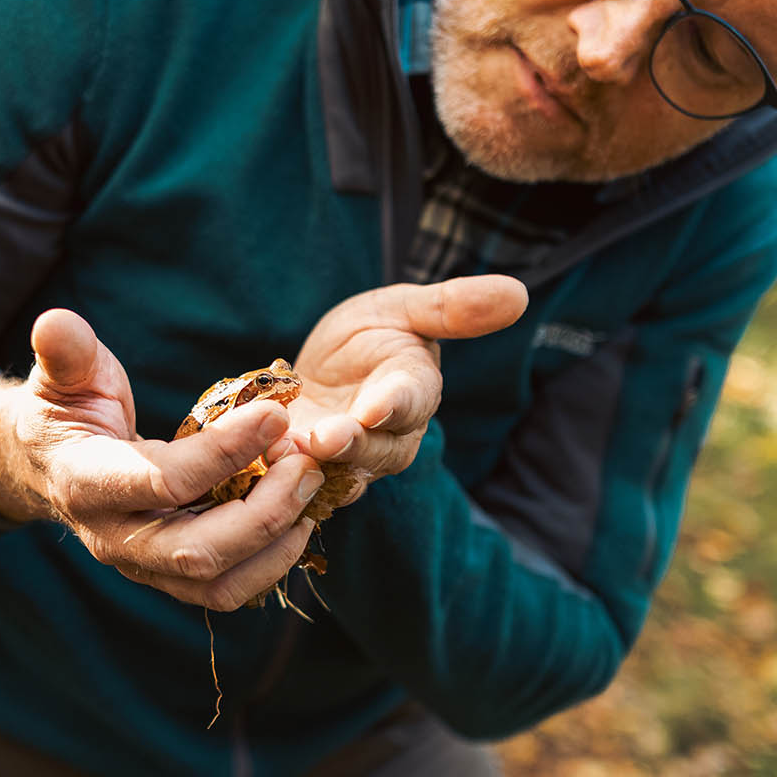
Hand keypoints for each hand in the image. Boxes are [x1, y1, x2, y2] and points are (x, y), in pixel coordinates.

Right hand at [0, 308, 324, 611]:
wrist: (48, 466)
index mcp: (85, 483)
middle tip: (306, 462)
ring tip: (309, 488)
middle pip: (197, 552)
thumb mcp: (62, 376)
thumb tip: (55, 322)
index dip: (225, 450)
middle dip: (264, 511)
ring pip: (217, 584)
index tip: (276, 411)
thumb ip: (66, 353)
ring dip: (275, 543)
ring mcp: (142, 565)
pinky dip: (271, 563)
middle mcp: (112, 537)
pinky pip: (226, 590)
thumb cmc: (64, 410)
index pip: (164, 482)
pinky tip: (297, 517)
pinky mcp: (168, 576)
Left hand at [274, 275, 528, 512]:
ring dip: (312, 466)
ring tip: (284, 450)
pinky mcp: (309, 473)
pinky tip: (258, 461)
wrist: (324, 372)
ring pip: (339, 473)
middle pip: (376, 449)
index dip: (395, 405)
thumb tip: (518, 292)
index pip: (412, 400)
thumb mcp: (403, 308)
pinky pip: (300, 484)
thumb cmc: (371, 335)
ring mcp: (348, 460)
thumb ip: (452, 308)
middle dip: (350, 444)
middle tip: (322, 438)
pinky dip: (280, 477)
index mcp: (414, 389)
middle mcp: (388, 435)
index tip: (375, 407)